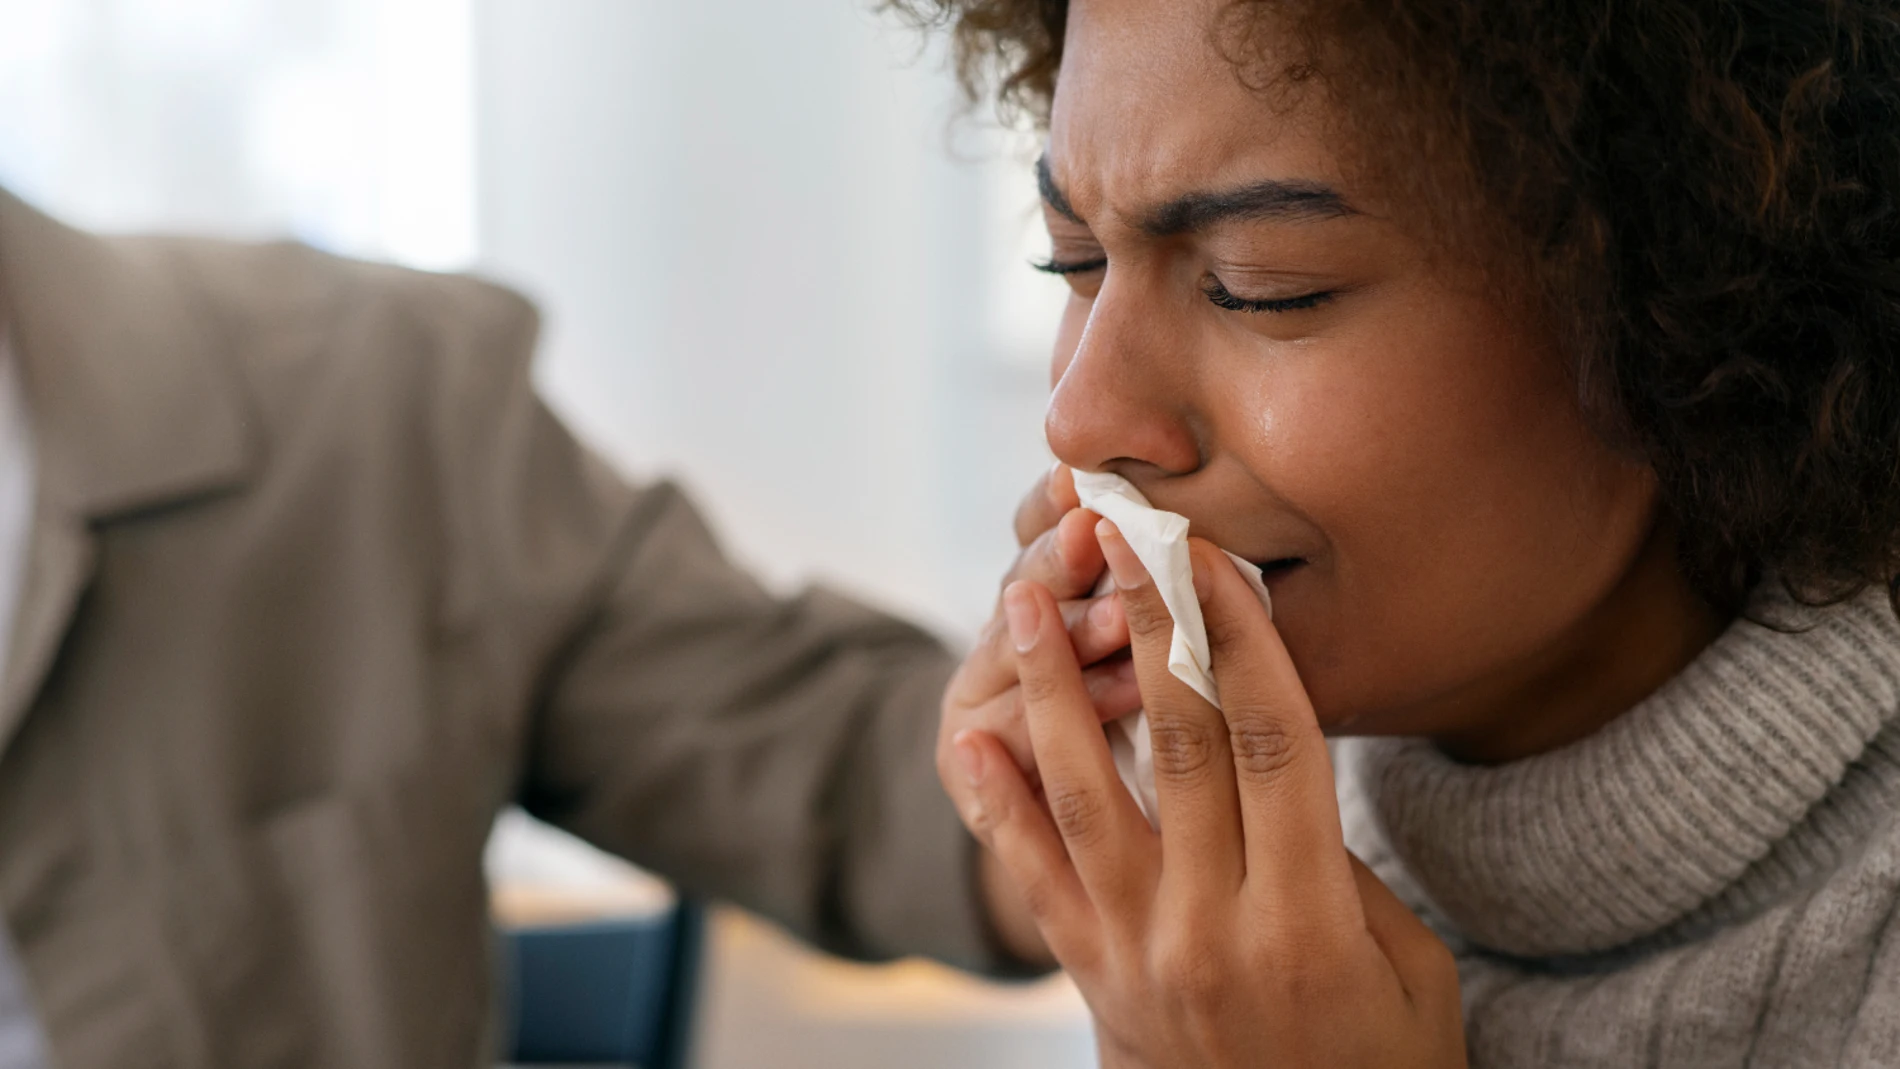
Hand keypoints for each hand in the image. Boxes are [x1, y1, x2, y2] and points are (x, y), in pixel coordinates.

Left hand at [951, 520, 1465, 1067]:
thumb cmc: (1378, 1065)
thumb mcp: (1410, 970)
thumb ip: (1343, 867)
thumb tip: (1274, 770)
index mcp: (1312, 917)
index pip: (1274, 741)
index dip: (1240, 635)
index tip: (1211, 555)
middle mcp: (1217, 927)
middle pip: (1179, 745)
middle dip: (1148, 625)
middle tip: (1121, 535)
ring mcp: (1141, 952)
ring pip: (1087, 795)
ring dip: (1053, 689)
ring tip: (1028, 602)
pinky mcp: (1092, 975)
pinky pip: (1032, 877)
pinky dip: (996, 802)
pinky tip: (968, 734)